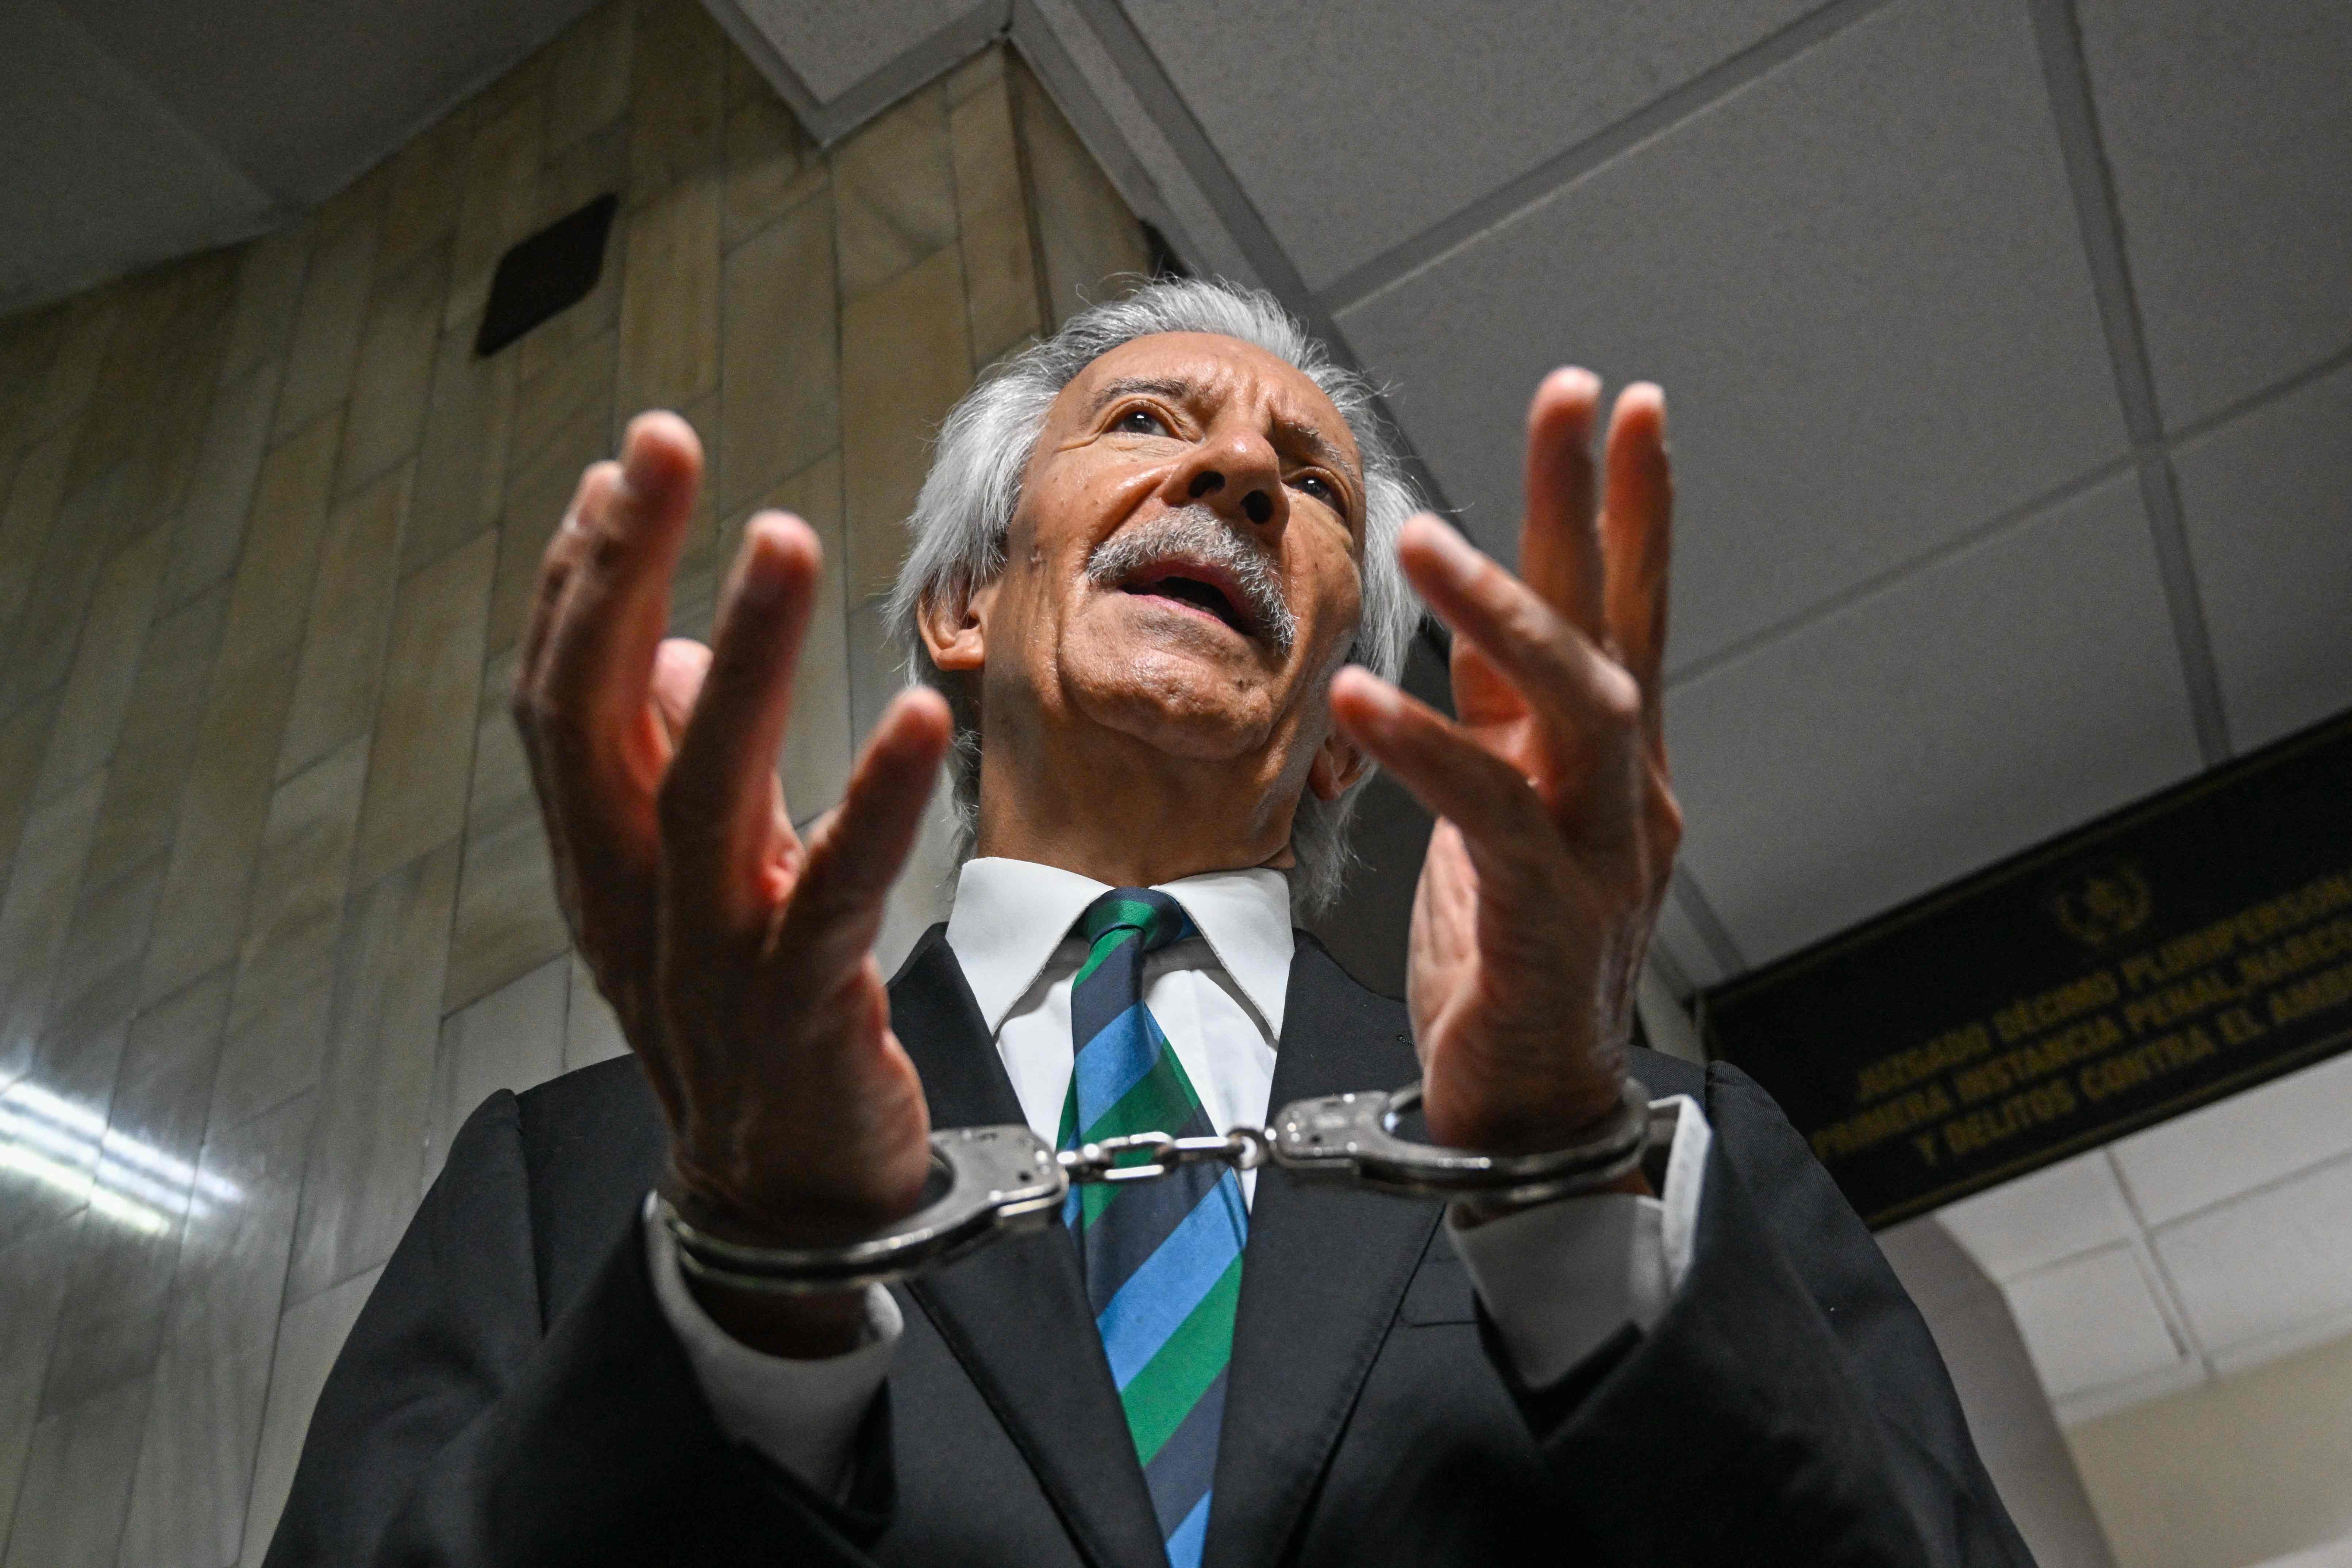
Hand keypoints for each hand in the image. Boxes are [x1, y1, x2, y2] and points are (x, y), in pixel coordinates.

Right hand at [513, 412, 951, 1351]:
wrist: (780, 1198)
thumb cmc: (738, 1015)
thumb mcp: (691, 883)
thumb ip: (674, 766)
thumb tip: (686, 646)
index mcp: (601, 859)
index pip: (564, 697)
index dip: (583, 578)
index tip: (619, 470)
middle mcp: (631, 897)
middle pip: (601, 715)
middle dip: (623, 571)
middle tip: (661, 446)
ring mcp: (706, 957)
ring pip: (705, 789)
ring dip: (748, 656)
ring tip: (780, 535)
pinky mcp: (797, 1008)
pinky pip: (833, 894)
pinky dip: (873, 805)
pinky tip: (915, 719)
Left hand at [1330, 371, 1677, 1163]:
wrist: (1529, 1106)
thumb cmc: (1510, 958)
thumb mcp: (1503, 818)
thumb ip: (1500, 730)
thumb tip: (1477, 636)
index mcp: (1604, 767)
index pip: (1624, 613)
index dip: (1625, 509)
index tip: (1619, 406)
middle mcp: (1624, 795)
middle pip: (1616, 627)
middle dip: (1594, 508)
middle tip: (1575, 398)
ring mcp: (1600, 855)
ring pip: (1574, 703)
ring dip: (1503, 611)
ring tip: (1428, 537)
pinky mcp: (1552, 919)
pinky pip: (1492, 815)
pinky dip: (1425, 750)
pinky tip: (1361, 699)